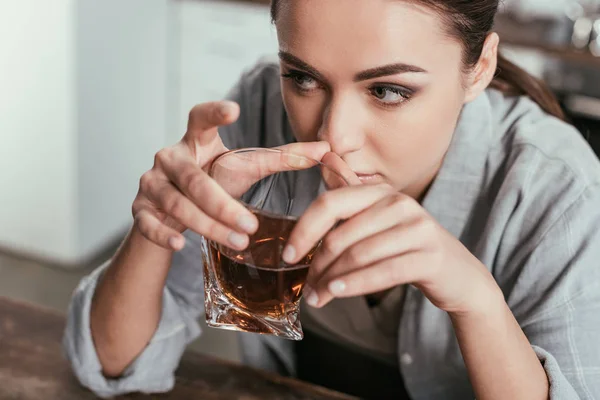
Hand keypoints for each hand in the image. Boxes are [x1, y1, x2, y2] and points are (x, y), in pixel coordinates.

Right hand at [132, 100, 330, 251]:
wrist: (172, 211)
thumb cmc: (213, 182)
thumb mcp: (245, 169)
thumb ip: (282, 159)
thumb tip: (326, 150)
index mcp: (196, 141)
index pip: (200, 118)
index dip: (214, 113)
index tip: (233, 110)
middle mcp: (170, 158)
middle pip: (195, 179)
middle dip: (223, 204)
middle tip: (251, 224)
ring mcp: (152, 183)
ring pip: (177, 204)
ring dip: (207, 225)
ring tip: (237, 240)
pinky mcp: (141, 209)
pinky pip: (149, 223)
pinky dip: (165, 234)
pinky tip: (182, 244)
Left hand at [283, 184, 501, 314]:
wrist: (458, 274)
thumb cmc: (407, 248)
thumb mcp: (380, 221)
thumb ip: (352, 201)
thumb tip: (324, 160)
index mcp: (380, 193)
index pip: (331, 203)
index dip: (304, 229)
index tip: (288, 254)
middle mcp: (399, 204)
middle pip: (341, 234)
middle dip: (317, 264)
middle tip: (306, 287)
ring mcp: (417, 228)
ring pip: (358, 255)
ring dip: (331, 280)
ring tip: (317, 297)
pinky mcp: (430, 256)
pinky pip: (383, 271)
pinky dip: (356, 284)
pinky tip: (338, 292)